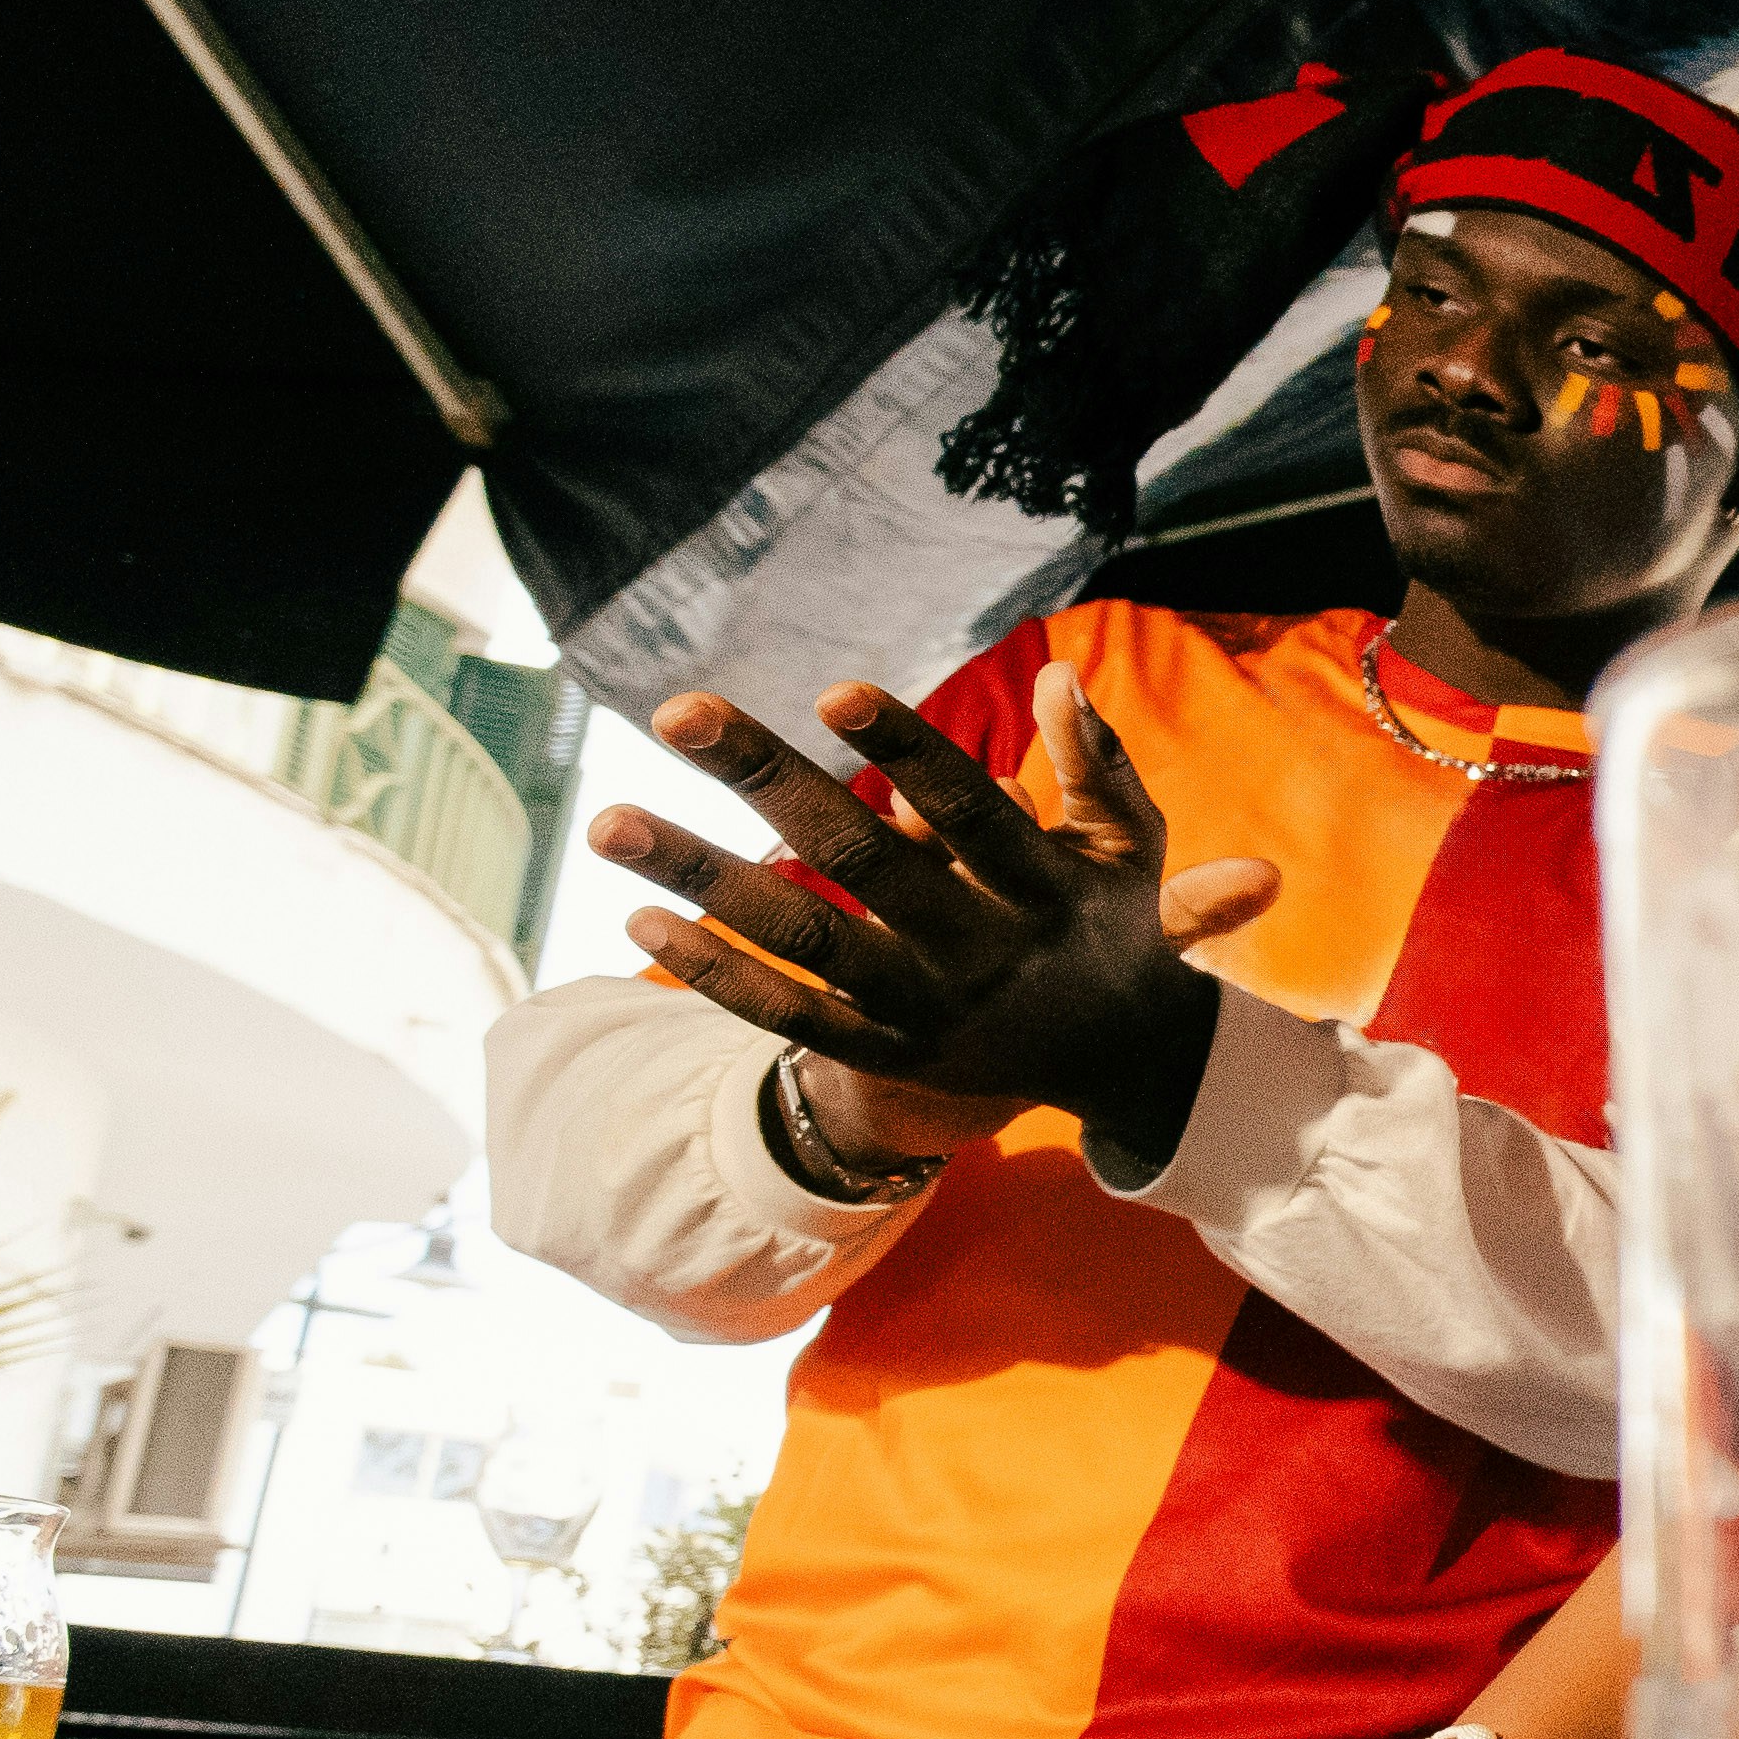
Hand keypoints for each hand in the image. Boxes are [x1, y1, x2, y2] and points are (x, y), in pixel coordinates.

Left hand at [594, 667, 1287, 1160]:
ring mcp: (925, 1009)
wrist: (1118, 1065)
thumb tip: (1055, 673)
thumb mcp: (1129, 844)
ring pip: (801, 938)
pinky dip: (715, 973)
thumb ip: (1096, 760)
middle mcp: (977, 950)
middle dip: (765, 780)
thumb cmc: (1105, 920)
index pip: (970, 811)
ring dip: (701, 878)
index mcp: (1041, 886)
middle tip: (677, 710)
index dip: (908, 751)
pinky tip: (641, 921)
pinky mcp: (885, 1053)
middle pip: (859, 860)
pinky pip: (786, 1015)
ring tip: (608, 821)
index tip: (833, 693)